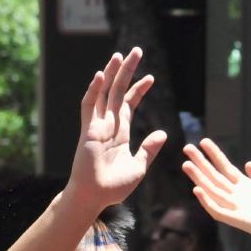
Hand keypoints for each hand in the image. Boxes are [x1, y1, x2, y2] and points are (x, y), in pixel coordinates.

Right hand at [65, 48, 166, 212]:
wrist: (94, 198)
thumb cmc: (113, 188)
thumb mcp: (139, 167)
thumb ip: (149, 149)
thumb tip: (162, 133)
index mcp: (119, 134)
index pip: (128, 105)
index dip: (138, 90)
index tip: (150, 77)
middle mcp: (107, 126)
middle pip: (117, 92)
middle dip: (127, 72)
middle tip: (136, 52)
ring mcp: (96, 127)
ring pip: (103, 94)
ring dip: (111, 74)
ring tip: (120, 55)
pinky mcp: (87, 131)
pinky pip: (89, 106)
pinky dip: (94, 90)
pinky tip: (101, 75)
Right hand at [182, 140, 250, 250]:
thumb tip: (248, 163)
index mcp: (247, 189)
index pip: (226, 168)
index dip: (215, 155)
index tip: (203, 142)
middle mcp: (239, 197)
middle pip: (215, 177)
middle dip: (201, 162)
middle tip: (187, 147)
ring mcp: (237, 209)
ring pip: (213, 190)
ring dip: (199, 177)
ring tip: (186, 164)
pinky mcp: (239, 221)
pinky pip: (218, 211)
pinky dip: (207, 201)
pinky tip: (197, 190)